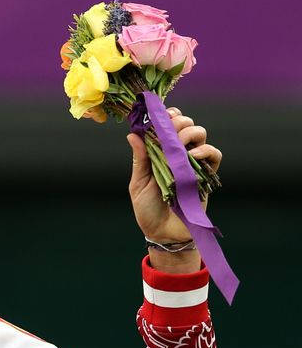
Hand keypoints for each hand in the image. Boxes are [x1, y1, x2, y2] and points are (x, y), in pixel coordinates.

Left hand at [128, 107, 220, 269]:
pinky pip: (214, 155)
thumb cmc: (147, 210)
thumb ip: (141, 159)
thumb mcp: (139, 184)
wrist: (163, 233)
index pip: (167, 126)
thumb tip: (133, 134)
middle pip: (185, 124)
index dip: (166, 116)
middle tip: (170, 131)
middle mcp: (177, 154)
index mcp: (159, 153)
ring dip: (190, 133)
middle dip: (178, 122)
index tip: (160, 115)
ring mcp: (193, 163)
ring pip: (200, 134)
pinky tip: (194, 155)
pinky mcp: (206, 175)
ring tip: (179, 144)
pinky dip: (206, 150)